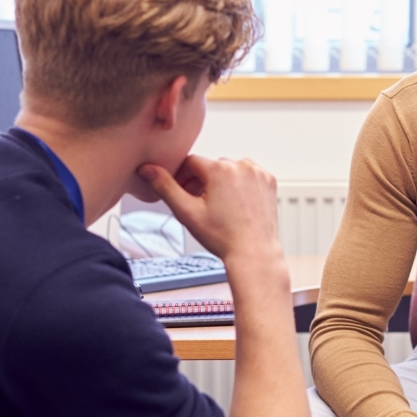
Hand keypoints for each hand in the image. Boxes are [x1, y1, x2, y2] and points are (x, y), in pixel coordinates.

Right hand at [139, 155, 280, 264]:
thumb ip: (165, 187)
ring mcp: (258, 172)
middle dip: (202, 181)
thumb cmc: (222, 237)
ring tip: (220, 207)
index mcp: (220, 169)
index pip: (190, 163)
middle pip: (210, 166)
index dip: (182, 178)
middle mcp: (241, 165)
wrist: (254, 253)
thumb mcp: (187, 212)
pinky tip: (236, 204)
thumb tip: (146, 169)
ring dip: (221, 181)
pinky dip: (240, 184)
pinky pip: (247, 174)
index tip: (183, 194)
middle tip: (199, 205)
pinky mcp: (269, 180)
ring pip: (229, 169)